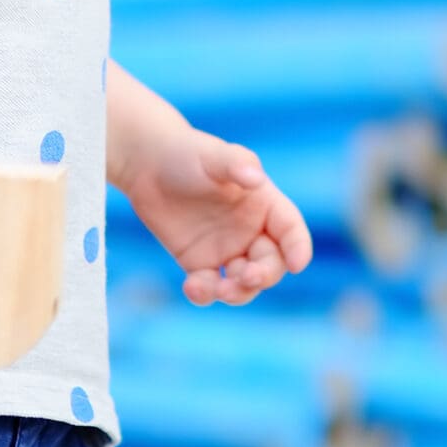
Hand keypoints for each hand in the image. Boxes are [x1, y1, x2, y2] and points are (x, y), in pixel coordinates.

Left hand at [122, 129, 314, 306]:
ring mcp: (227, 250)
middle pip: (271, 264)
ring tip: (220, 289)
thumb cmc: (187, 153)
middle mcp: (251, 231)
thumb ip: (236, 165)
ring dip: (238, 292)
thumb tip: (256, 178)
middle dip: (264, 275)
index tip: (297, 264)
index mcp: (264, 204)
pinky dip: (206, 294)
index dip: (299, 247)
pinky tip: (192, 286)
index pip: (290, 230)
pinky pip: (210, 287)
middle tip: (246, 277)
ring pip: (244, 284)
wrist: (147, 165)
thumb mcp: (213, 155)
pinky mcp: (199, 264)